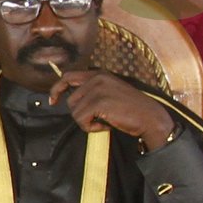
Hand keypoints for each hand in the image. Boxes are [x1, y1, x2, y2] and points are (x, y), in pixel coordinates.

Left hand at [49, 68, 175, 148]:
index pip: (68, 77)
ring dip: (87, 122)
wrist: (150, 117)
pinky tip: (106, 126)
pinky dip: (91, 128)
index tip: (52, 101)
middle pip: (70, 100)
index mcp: (99, 74)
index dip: (57, 89)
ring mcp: (97, 89)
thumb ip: (93, 91)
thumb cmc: (131, 110)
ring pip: (75, 112)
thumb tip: (71, 100)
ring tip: (105, 121)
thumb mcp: (111, 92)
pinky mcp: (99, 102)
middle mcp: (97, 78)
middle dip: (79, 113)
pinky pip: (81, 120)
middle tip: (95, 120)